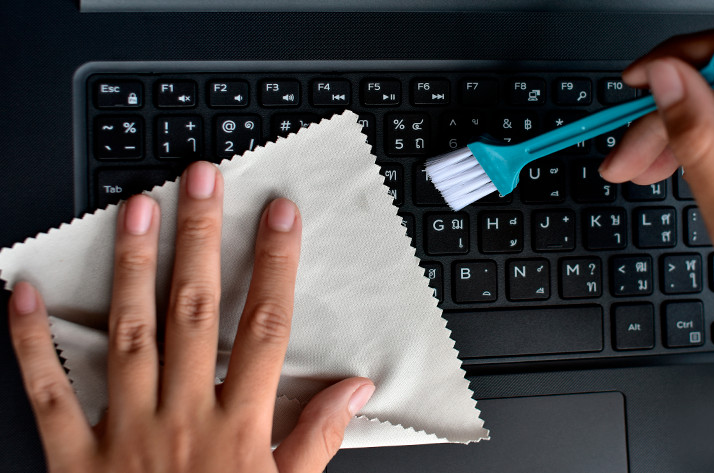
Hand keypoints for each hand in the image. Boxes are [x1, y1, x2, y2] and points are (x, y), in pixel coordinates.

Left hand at [8, 161, 374, 471]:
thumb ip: (318, 440)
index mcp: (237, 429)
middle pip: (194, 312)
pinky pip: (48, 393)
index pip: (265, 329)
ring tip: (137, 208)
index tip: (279, 216)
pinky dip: (32, 342)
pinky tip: (24, 294)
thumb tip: (355, 388)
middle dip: (201, 238)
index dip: (275, 266)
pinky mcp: (72, 457)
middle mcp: (180, 418)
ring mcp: (123, 433)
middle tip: (201, 180)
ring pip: (128, 334)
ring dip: (133, 266)